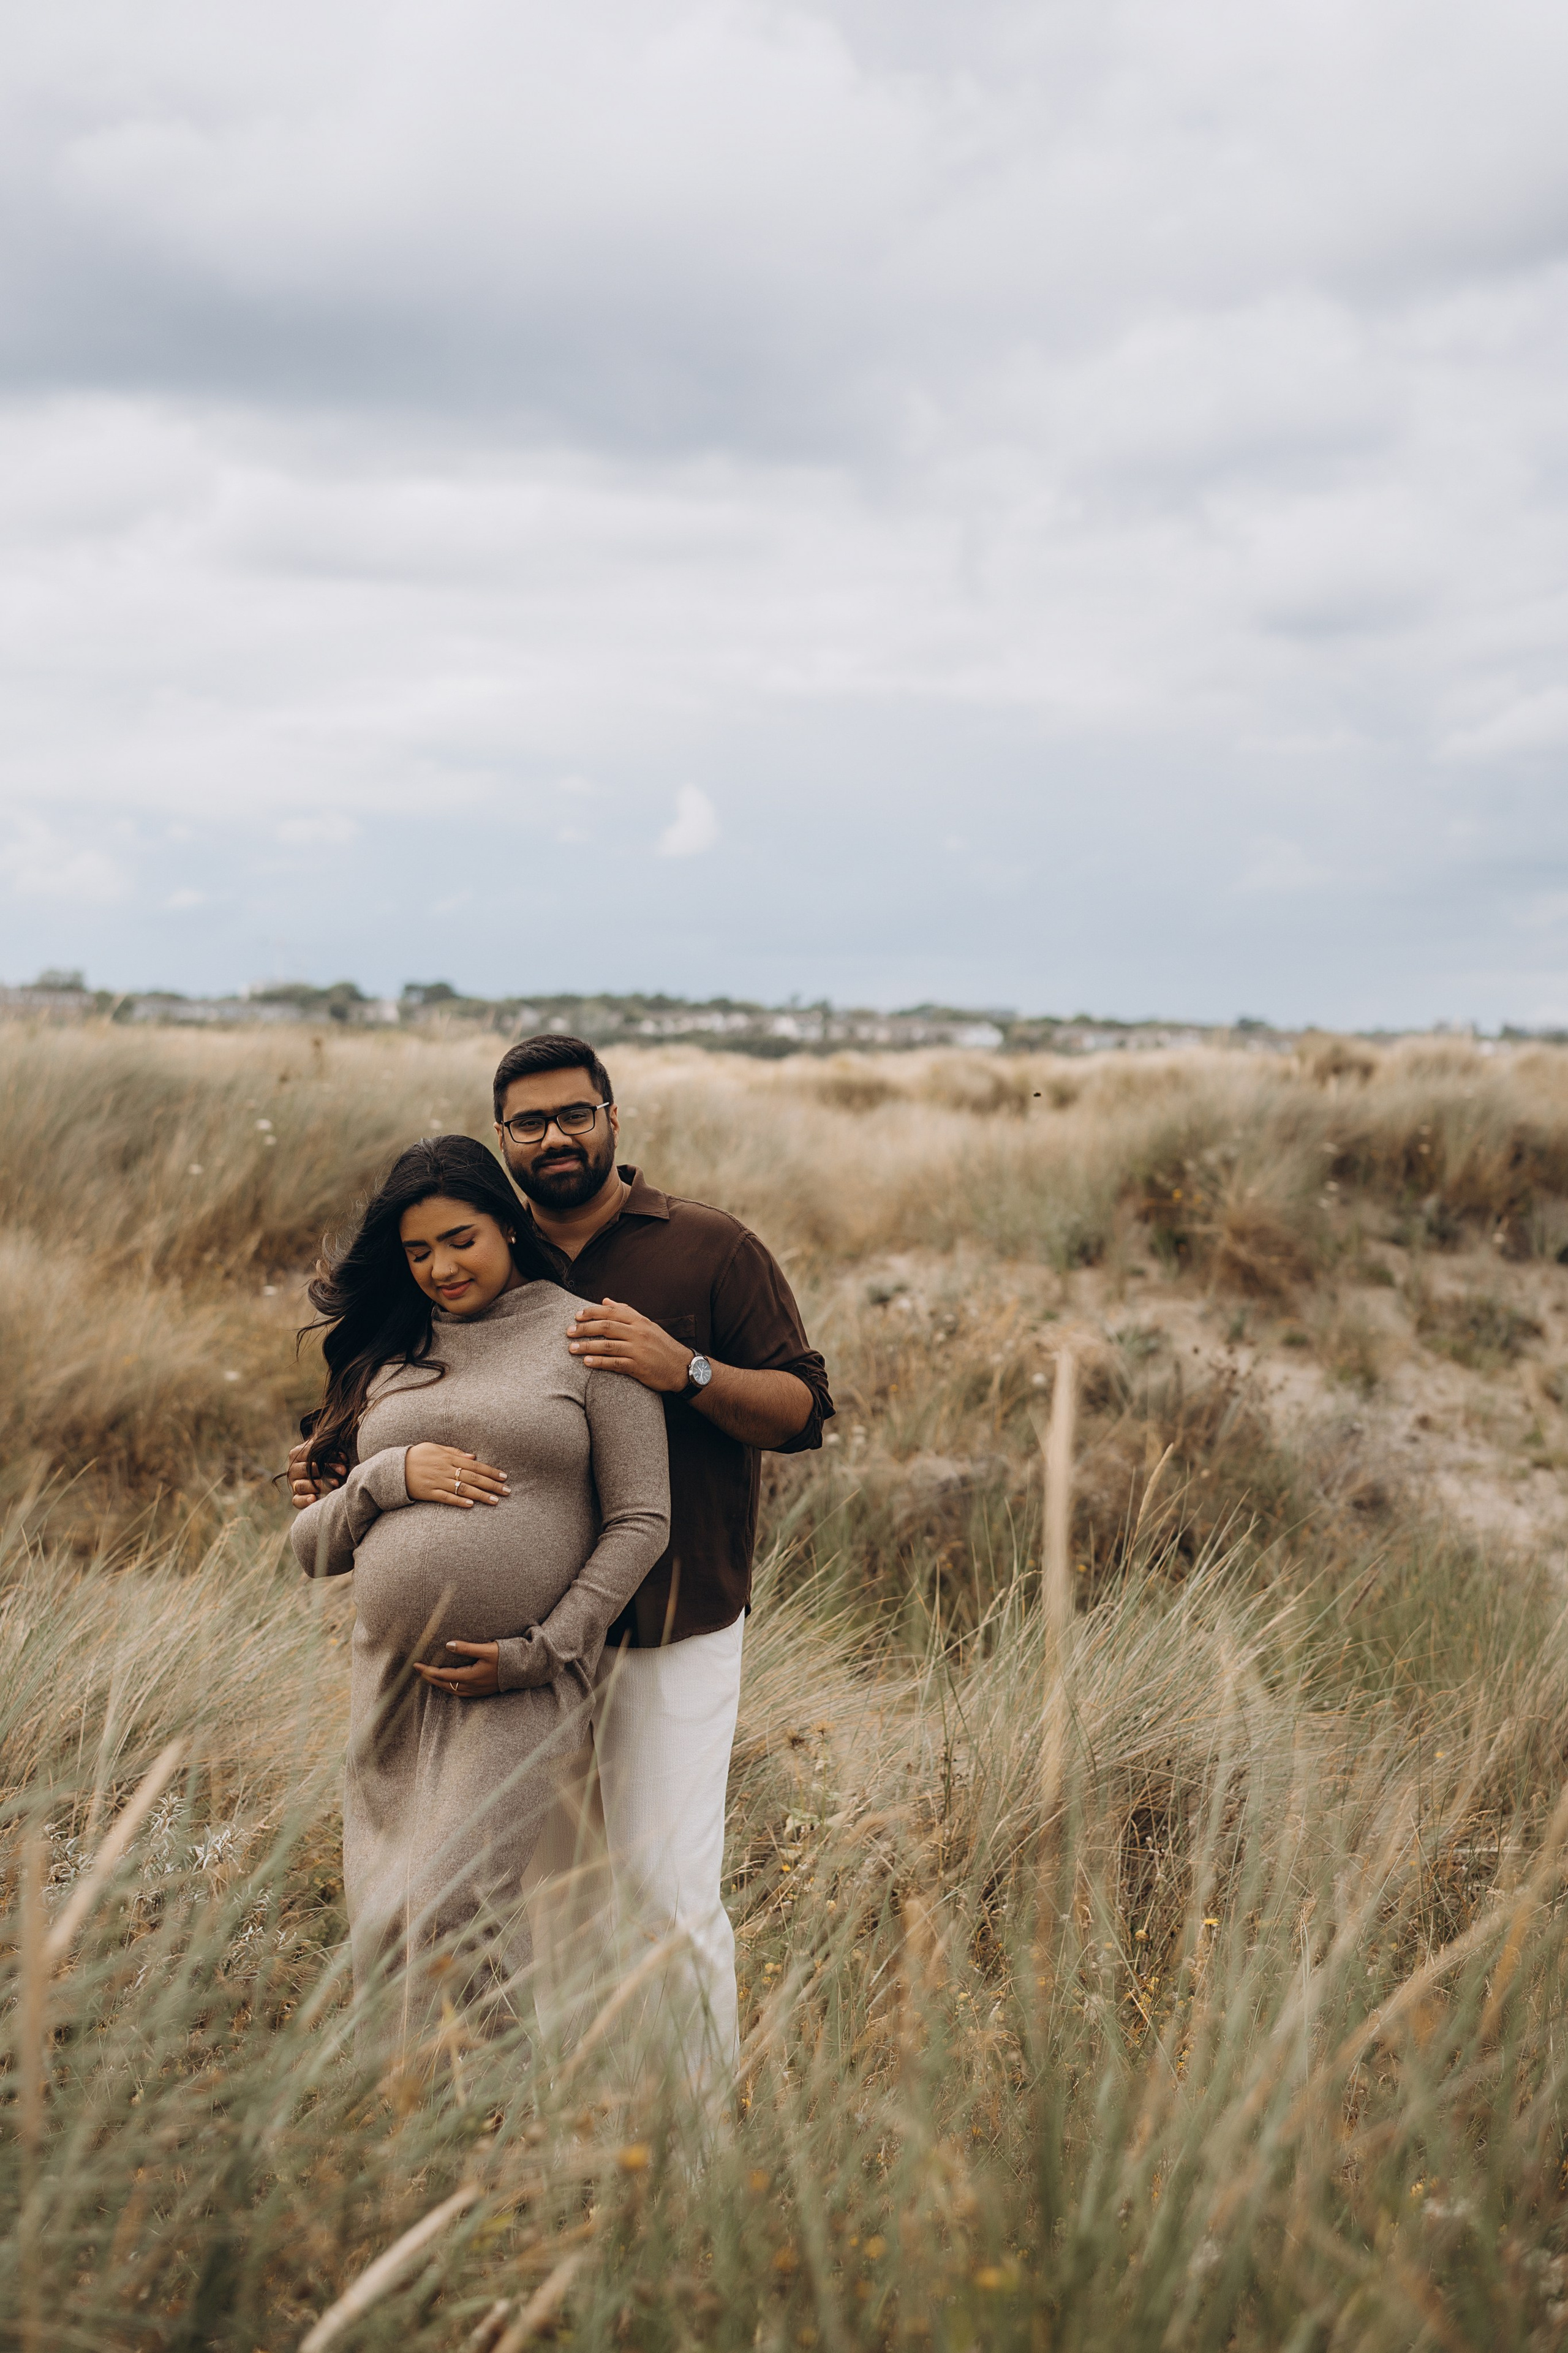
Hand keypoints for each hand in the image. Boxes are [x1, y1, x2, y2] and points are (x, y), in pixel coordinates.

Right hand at [287, 1438, 338, 1509]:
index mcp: (296, 1454)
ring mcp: (294, 1484)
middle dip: (326, 1470)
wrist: (328, 1474)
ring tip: (336, 1484)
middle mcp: (292, 1469)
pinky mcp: (297, 1498)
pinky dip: (304, 1500)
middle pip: (305, 1469)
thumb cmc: (330, 1457)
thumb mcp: (327, 1446)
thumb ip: (326, 1439)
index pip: (309, 1454)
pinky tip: (314, 1499)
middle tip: (343, 1471)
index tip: (344, 1458)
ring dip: (320, 1485)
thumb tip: (338, 1427)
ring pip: (301, 1485)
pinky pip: (296, 1501)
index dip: (327, 1456)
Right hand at [404, 1445, 510, 1506]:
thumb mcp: (435, 1447)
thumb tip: (473, 1456)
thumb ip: (455, 1452)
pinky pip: (446, 1498)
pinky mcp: (429, 1493)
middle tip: (507, 1491)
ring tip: (495, 1501)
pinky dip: (459, 1502)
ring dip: (481, 1495)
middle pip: (473, 1478)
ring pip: (463, 1489)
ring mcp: (437, 1482)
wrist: (393, 1467)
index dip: (490, 1471)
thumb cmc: (416, 1455)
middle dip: (492, 1485)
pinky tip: (471, 1505)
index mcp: (448, 1457)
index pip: (475, 1465)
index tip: (504, 1477)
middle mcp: (445, 1469)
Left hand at [414, 1640, 500, 1697]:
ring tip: (430, 1677)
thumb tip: (448, 1645)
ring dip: (439, 1684)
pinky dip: (450, 1688)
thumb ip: (466, 1648)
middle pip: (445, 1685)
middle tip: (418, 1670)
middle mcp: (472, 1686)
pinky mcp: (481, 1691)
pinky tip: (448, 1684)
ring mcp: (477, 1690)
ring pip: (452, 1690)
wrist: (523, 1669)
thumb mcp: (486, 1649)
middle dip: (430, 1678)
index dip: (428, 1671)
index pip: (443, 1675)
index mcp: (471, 1676)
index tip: (416, 1665)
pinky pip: (460, 1693)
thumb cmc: (505, 1657)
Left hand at [567, 1297, 692, 1392]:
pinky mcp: (638, 1367)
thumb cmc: (661, 1345)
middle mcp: (639, 1333)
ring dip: (587, 1347)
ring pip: (608, 1345)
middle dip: (585, 1328)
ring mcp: (638, 1350)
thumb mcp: (647, 1325)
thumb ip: (626, 1312)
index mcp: (639, 1321)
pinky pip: (615, 1363)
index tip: (577, 1315)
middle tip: (569, 1332)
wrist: (681, 1368)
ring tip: (571, 1349)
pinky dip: (599, 1362)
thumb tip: (605, 1300)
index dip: (592, 1312)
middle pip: (606, 1327)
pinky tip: (587, 1363)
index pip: (611, 1312)